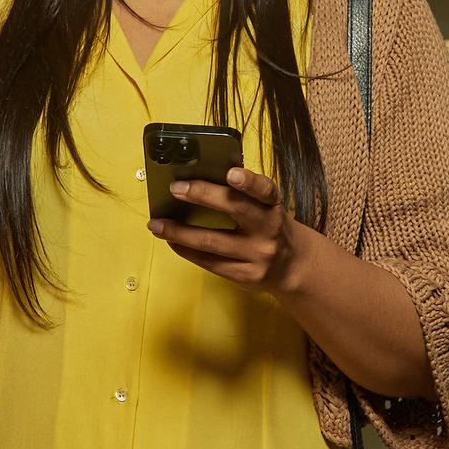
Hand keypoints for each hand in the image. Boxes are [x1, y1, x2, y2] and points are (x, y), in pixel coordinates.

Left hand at [149, 167, 303, 292]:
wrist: (292, 266)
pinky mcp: (244, 275)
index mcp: (274, 206)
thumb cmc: (269, 227)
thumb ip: (242, 195)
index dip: (249, 181)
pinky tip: (171, 240)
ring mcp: (257, 255)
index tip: (231, 173)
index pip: (265, 190)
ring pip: (212, 241)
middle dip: (202, 195)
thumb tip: (198, 180)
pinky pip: (208, 262)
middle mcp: (269, 229)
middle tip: (175, 188)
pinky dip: (186, 249)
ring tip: (156, 224)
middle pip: (235, 209)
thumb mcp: (265, 208)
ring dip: (179, 231)